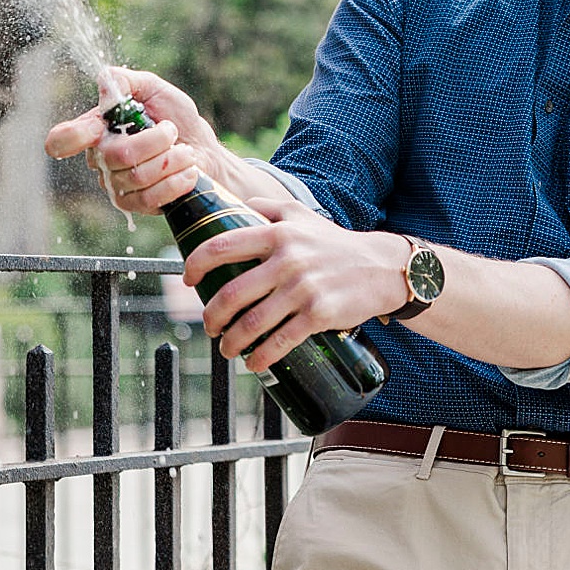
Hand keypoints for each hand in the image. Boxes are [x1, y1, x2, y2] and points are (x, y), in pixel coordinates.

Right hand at [42, 66, 216, 212]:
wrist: (203, 150)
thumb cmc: (176, 117)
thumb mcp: (153, 89)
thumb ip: (126, 81)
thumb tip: (104, 85)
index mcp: (96, 129)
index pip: (62, 139)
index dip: (72, 137)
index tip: (96, 128)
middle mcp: (101, 159)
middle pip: (115, 155)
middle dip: (154, 140)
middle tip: (172, 131)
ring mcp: (116, 184)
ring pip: (137, 176)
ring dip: (170, 160)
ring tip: (185, 152)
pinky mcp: (136, 204)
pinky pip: (149, 198)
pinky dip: (175, 181)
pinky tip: (188, 171)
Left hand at [183, 199, 407, 367]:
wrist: (381, 268)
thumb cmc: (335, 243)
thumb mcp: (301, 214)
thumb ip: (267, 206)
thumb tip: (234, 206)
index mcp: (277, 233)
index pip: (221, 246)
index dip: (195, 265)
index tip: (187, 280)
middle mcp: (287, 260)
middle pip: (231, 293)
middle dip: (212, 315)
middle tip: (209, 325)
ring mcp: (302, 289)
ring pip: (252, 323)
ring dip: (231, 341)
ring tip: (227, 348)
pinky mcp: (318, 314)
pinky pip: (280, 341)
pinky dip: (261, 357)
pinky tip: (253, 363)